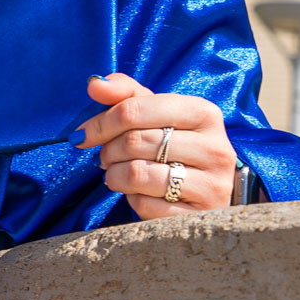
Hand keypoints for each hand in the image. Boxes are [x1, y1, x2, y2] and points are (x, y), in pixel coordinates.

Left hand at [73, 74, 237, 219]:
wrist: (209, 192)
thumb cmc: (177, 147)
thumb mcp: (158, 115)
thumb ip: (127, 95)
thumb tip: (95, 84)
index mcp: (204, 113)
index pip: (137, 108)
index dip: (103, 121)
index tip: (85, 134)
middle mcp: (215, 147)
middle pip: (136, 141)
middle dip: (109, 150)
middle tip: (105, 156)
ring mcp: (211, 184)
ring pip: (137, 174)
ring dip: (114, 176)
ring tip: (116, 174)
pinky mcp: (197, 215)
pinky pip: (145, 205)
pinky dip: (131, 199)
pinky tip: (138, 194)